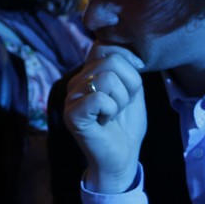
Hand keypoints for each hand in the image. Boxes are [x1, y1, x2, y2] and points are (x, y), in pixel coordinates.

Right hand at [64, 45, 146, 193]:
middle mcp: (76, 82)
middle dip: (129, 84)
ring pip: (107, 78)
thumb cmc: (126, 126)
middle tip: (122, 105)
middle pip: (110, 60)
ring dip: (121, 100)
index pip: (104, 45)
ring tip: (113, 114)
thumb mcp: (132, 89)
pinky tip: (105, 122)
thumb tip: (124, 47)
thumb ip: (125, 66)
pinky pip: (99, 98)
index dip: (127, 60)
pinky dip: (111, 110)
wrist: (122, 158)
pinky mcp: (72, 115)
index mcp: (88, 73)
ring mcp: (71, 98)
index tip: (133, 84)